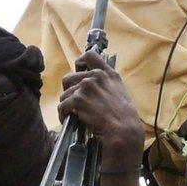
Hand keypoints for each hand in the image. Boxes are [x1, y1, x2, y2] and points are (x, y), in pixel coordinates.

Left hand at [58, 51, 143, 165]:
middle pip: (69, 78)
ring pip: (64, 94)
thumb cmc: (124, 117)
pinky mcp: (78, 99)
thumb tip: (93, 83)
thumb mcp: (120, 92)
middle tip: (73, 102)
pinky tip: (67, 120)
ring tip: (72, 114)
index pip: (89, 55)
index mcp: (108, 73)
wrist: (123, 130)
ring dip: (66, 105)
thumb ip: (107, 83)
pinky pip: (62, 106)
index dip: (79, 63)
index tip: (78, 72)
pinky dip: (63, 114)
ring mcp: (86, 86)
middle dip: (69, 91)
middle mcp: (96, 76)